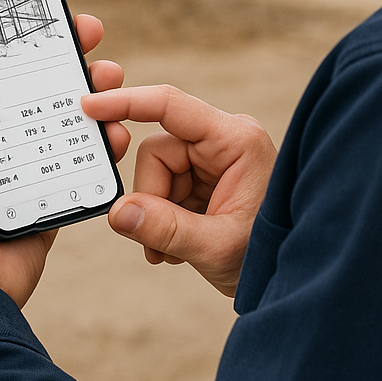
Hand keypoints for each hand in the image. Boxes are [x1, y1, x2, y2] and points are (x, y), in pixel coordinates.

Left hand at [0, 15, 128, 307]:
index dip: (18, 31)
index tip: (44, 7)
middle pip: (39, 78)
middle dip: (68, 52)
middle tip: (92, 33)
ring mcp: (27, 158)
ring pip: (68, 111)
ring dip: (95, 90)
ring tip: (112, 78)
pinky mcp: (53, 184)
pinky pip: (84, 154)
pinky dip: (103, 139)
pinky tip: (114, 133)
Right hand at [81, 84, 275, 295]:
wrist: (291, 276)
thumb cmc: (267, 255)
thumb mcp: (216, 247)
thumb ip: (165, 228)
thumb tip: (117, 212)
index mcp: (235, 139)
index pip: (171, 107)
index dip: (128, 103)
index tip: (90, 106)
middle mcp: (224, 139)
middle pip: (157, 153)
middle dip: (152, 200)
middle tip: (160, 246)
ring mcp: (215, 157)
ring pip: (157, 173)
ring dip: (158, 215)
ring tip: (176, 252)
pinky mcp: (207, 176)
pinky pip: (166, 187)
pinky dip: (165, 219)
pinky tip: (181, 246)